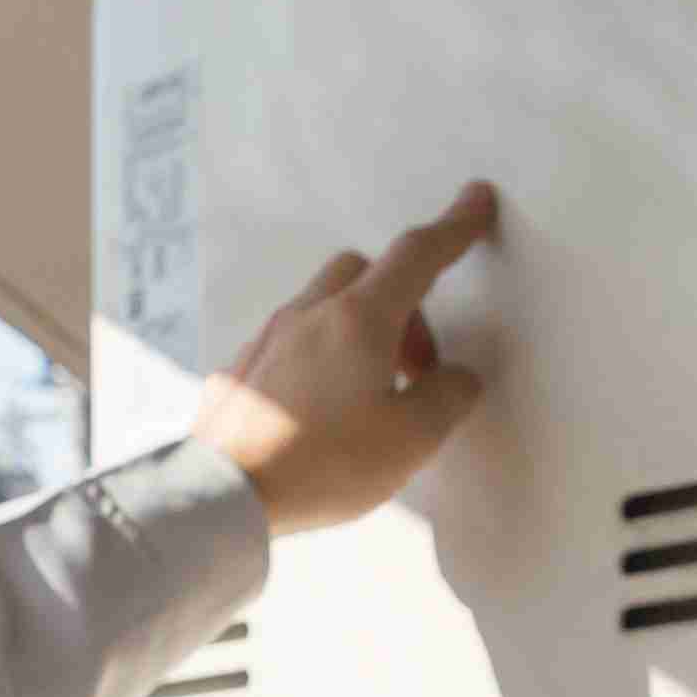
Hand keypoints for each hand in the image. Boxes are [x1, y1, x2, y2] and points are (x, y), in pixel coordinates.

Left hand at [190, 181, 502, 535]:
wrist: (222, 494)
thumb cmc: (322, 465)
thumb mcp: (411, 440)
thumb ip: (448, 397)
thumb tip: (456, 379)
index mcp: (359, 320)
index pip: (417, 256)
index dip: (453, 229)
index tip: (475, 202)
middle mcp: (310, 315)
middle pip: (366, 274)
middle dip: (403, 303)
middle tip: (419, 366)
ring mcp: (268, 338)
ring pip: (325, 304)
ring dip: (360, 331)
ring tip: (371, 393)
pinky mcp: (242, 369)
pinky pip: (292, 341)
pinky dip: (321, 356)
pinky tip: (323, 409)